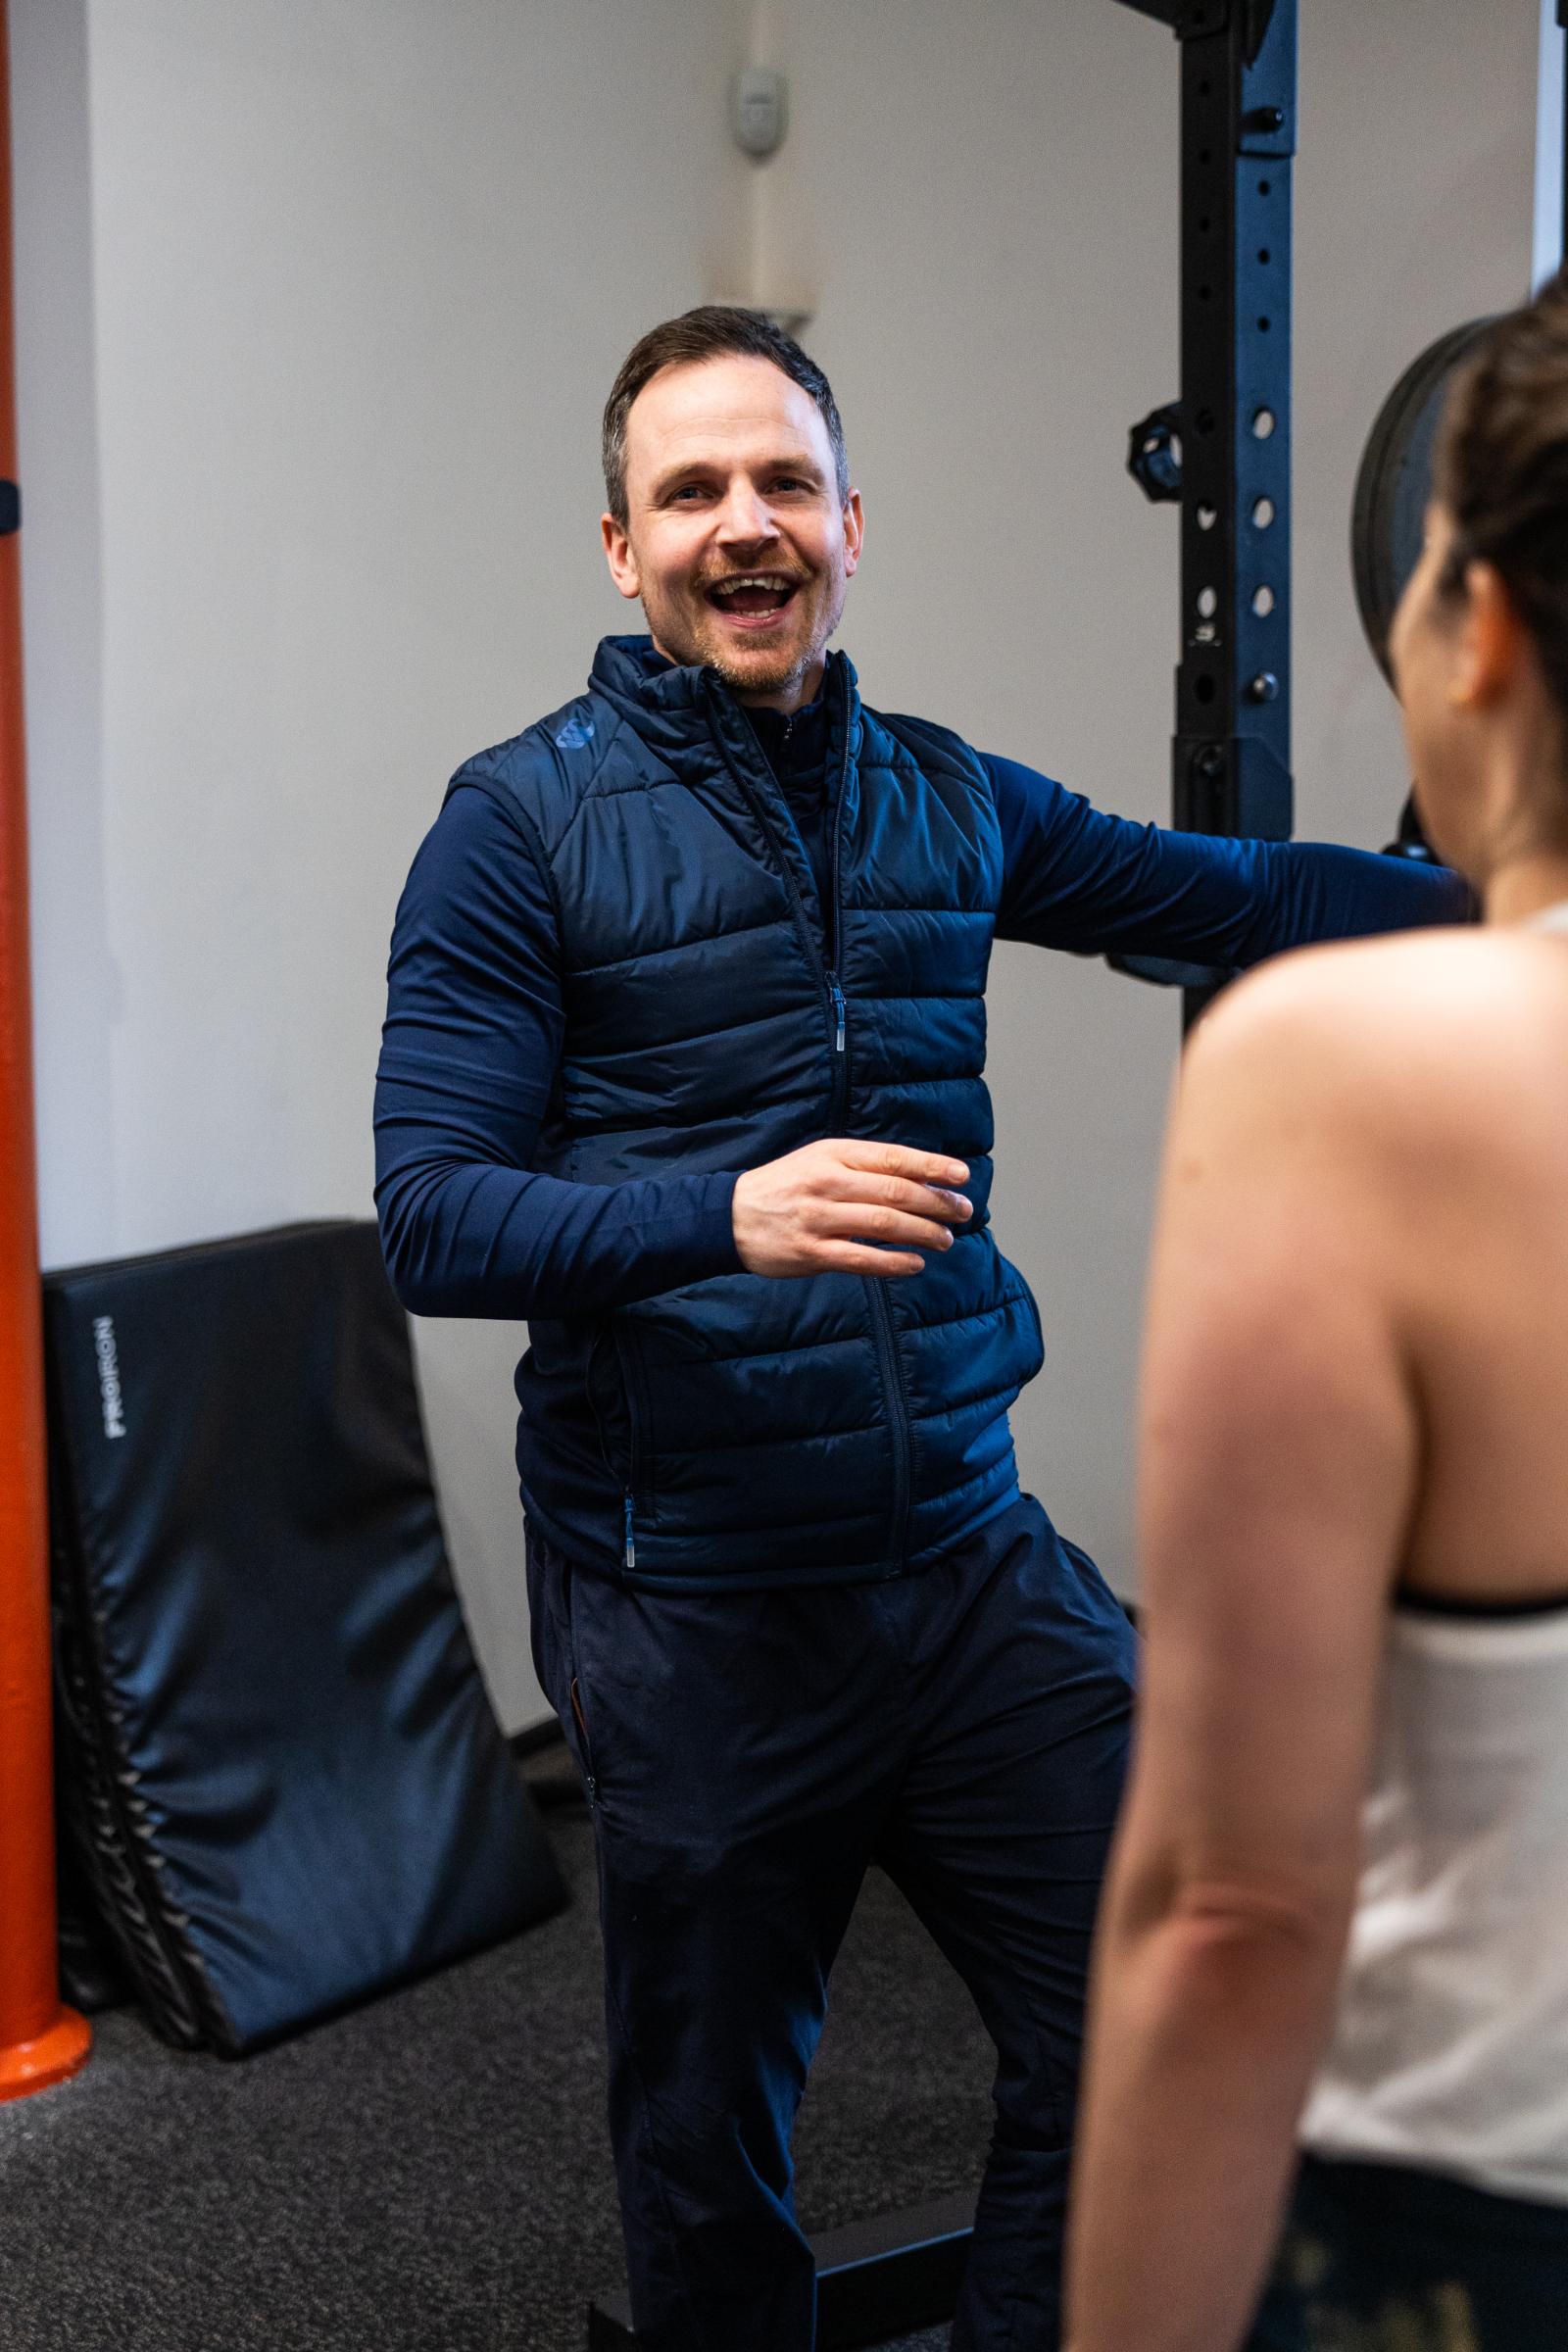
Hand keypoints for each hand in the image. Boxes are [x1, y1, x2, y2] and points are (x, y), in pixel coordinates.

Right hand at [732, 1139, 972, 1277]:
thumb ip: (863, 1166)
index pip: (893, 1157)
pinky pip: (863, 1259)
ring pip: (885, 1224)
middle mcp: (827, 1182)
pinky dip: (895, 1262)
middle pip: (896, 1192)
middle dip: (937, 1202)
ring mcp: (819, 1219)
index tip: (963, 1176)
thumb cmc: (784, 1186)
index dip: (933, 1166)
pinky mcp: (811, 1253)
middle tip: (963, 1212)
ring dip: (923, 1232)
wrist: (728, 1216)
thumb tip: (919, 1176)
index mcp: (832, 1154)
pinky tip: (916, 1263)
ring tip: (946, 1239)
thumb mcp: (819, 1160)